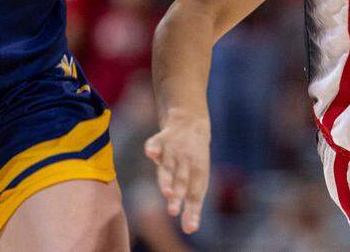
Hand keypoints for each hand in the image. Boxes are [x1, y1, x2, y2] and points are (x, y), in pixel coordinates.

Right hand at [144, 113, 211, 233]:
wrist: (192, 121)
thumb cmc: (194, 159)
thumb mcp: (197, 177)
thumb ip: (192, 203)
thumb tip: (190, 229)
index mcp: (199, 172)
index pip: (196, 193)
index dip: (193, 210)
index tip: (190, 227)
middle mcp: (186, 162)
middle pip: (182, 180)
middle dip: (178, 195)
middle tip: (173, 211)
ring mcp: (174, 150)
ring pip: (169, 165)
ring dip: (167, 178)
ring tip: (166, 191)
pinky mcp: (162, 139)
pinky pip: (155, 143)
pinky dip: (152, 148)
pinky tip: (150, 153)